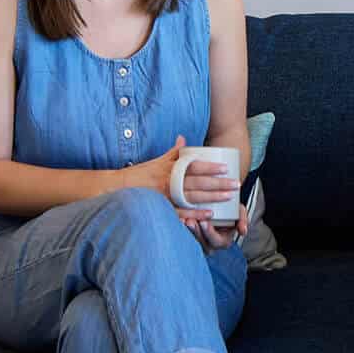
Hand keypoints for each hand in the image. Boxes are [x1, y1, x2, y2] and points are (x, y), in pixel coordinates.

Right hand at [123, 138, 247, 248]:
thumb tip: (183, 138)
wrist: (118, 188)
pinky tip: (210, 214)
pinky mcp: (163, 209)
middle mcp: (169, 181)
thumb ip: (173, 152)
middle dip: (218, 183)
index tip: (225, 167)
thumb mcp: (157, 160)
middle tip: (235, 184)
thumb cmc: (140, 174)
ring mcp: (166, 196)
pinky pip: (182, 212)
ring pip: (193, 197)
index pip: (193, 166)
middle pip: (198, 182)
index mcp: (170, 168)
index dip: (210, 167)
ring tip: (228, 197)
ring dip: (212, 197)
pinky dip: (196, 214)